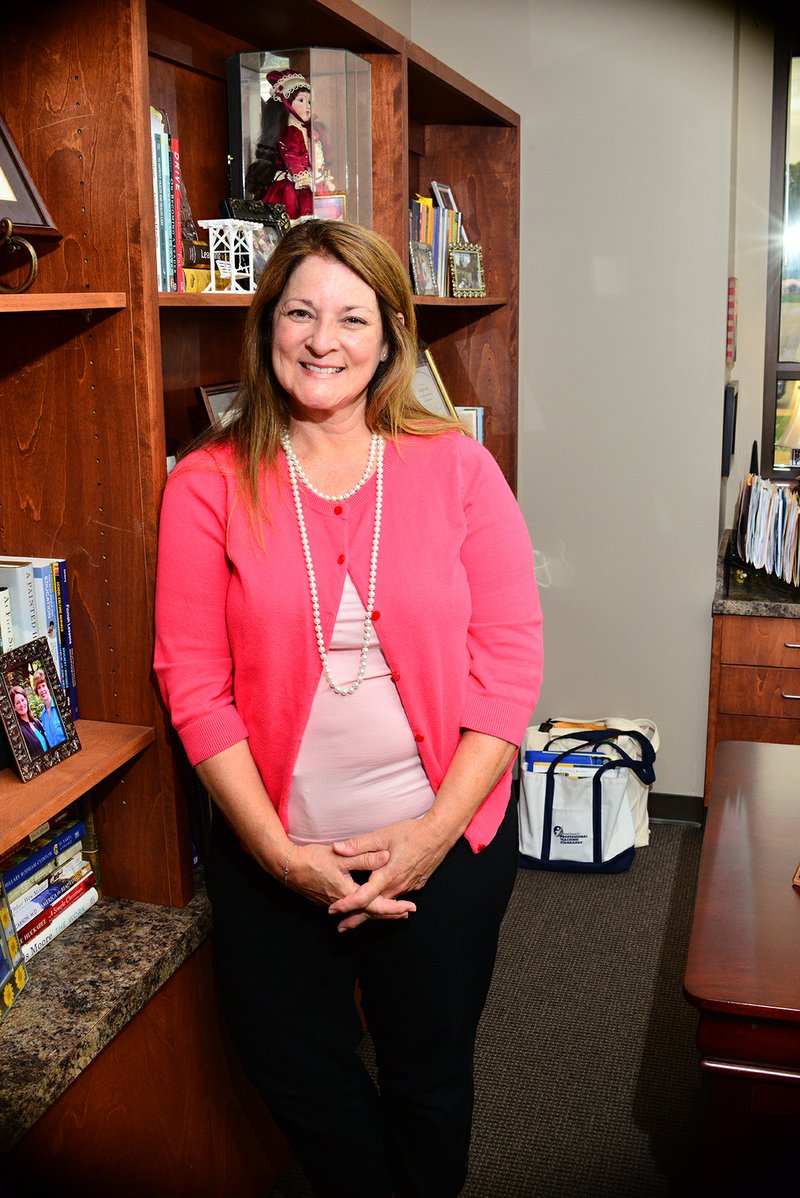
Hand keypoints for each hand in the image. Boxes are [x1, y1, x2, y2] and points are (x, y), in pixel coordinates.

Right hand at [286, 841, 414, 924]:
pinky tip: (370, 905)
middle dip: (390, 913)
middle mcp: (342, 903)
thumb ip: (364, 857)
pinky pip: (352, 908)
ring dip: (378, 911)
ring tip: (395, 911)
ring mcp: (334, 903)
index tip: (409, 908)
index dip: (394, 907)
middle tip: (408, 913)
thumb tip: (386, 857)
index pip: (376, 905)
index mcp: (348, 893)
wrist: (288, 866)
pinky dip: (365, 908)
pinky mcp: (329, 899)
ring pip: (361, 911)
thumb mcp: (340, 856)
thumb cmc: (313, 860)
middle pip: (370, 912)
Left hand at [328, 814, 454, 930]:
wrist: (438, 834)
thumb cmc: (411, 833)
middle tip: (342, 927)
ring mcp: (408, 887)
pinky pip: (397, 899)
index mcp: (387, 876)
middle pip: (374, 908)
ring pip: (386, 905)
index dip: (347, 905)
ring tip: (357, 920)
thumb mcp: (382, 836)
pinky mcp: (415, 884)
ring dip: (371, 913)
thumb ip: (359, 845)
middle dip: (357, 919)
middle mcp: (397, 886)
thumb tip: (337, 848)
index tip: (333, 910)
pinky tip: (381, 905)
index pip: (363, 897)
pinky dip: (386, 905)